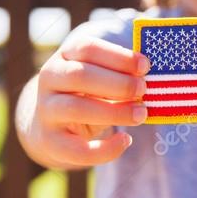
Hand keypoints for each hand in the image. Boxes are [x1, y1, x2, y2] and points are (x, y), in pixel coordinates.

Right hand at [26, 37, 150, 167]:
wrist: (52, 126)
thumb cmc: (88, 93)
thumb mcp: (101, 76)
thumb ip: (121, 73)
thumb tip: (150, 76)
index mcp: (65, 56)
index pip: (87, 48)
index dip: (118, 56)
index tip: (145, 66)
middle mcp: (50, 79)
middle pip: (80, 75)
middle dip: (118, 83)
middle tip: (143, 89)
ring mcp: (46, 110)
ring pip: (77, 108)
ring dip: (115, 111)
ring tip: (141, 114)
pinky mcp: (49, 141)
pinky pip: (76, 149)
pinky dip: (104, 148)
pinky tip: (125, 141)